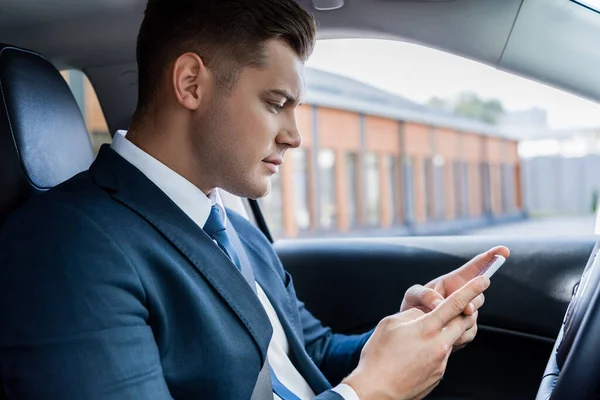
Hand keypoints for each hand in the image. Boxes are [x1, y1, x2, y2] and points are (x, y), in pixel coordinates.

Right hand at [343, 276, 489, 399]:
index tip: (484, 281)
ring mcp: (441, 362)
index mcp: (426, 328)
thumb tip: (423, 314)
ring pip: (453, 339)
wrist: (377, 390)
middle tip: (463, 304)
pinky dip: (436, 348)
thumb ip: (412, 314)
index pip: (455, 304)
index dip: (471, 290)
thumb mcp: (390, 324)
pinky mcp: (439, 374)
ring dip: (448, 331)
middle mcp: (439, 345)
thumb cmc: (378, 356)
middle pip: (463, 322)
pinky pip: (443, 355)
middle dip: (466, 311)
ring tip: (426, 334)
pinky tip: (417, 353)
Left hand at [400, 246, 509, 349]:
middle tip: (466, 309)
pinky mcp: (466, 329)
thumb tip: (439, 304)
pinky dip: (458, 335)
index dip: (490, 257)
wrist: (411, 331)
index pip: (475, 267)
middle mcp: (463, 295)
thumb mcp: (413, 295)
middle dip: (474, 300)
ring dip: (461, 320)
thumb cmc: (413, 306)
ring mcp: (467, 313)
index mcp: (453, 282)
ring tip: (441, 324)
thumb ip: (424, 295)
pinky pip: (469, 332)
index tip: (504, 251)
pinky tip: (444, 336)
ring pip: (474, 315)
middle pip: (479, 294)